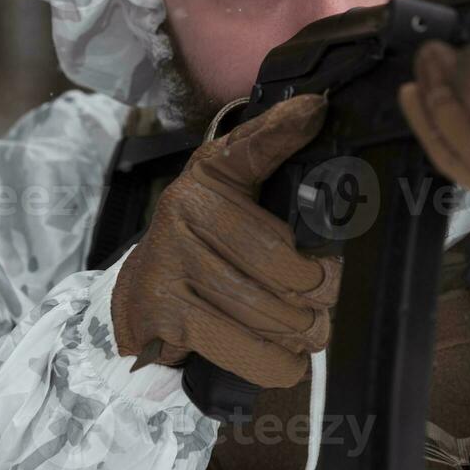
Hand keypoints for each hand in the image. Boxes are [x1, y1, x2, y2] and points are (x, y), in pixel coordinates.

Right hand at [111, 95, 340, 388]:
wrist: (140, 294)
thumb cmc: (205, 237)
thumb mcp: (235, 183)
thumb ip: (272, 144)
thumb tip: (316, 107)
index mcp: (210, 174)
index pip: (261, 160)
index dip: (297, 162)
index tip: (324, 151)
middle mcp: (184, 209)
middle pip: (284, 263)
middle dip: (321, 293)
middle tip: (330, 303)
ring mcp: (171, 262)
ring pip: (268, 309)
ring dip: (302, 331)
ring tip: (314, 332)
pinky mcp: (164, 312)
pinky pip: (241, 346)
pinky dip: (275, 362)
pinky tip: (290, 361)